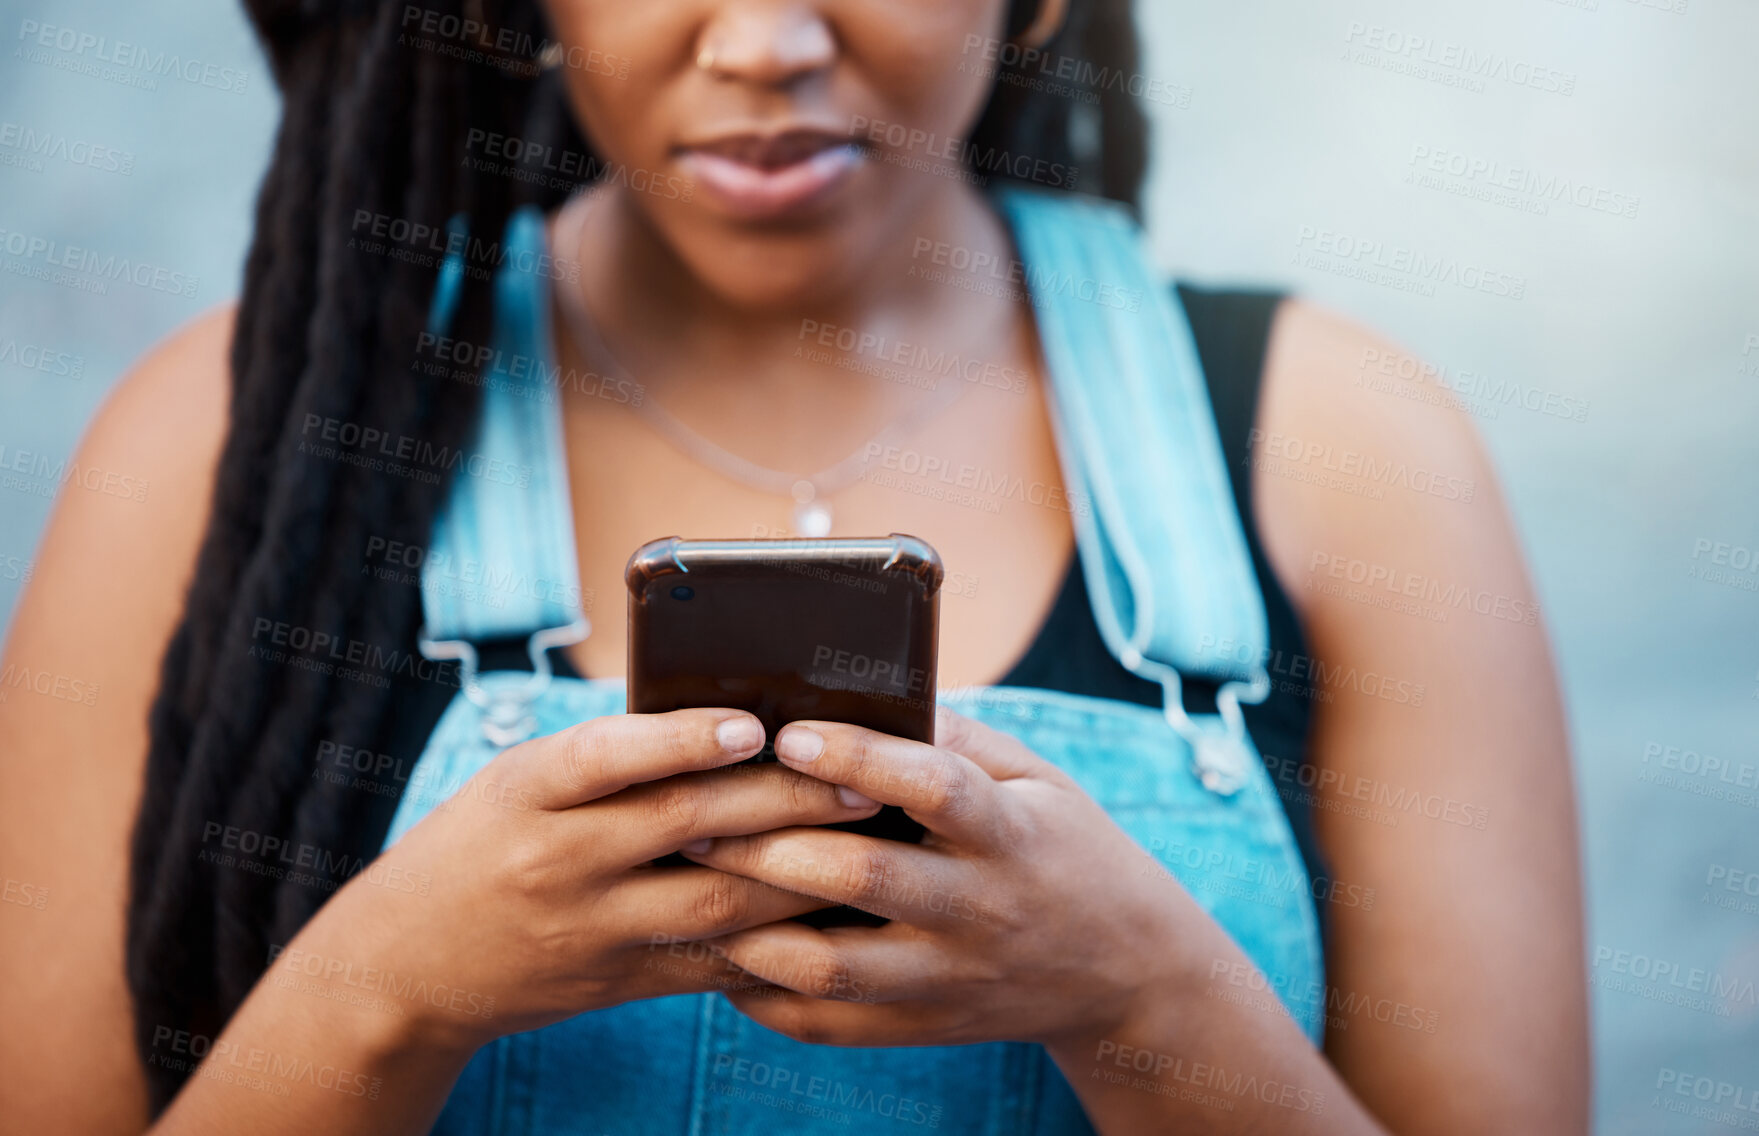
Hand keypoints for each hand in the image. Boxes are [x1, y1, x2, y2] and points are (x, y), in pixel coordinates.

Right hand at [285, 709, 882, 1054]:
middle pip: (684, 825)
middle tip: (857, 775)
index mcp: (528, 792)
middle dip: (780, 800)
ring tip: (864, 838)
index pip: (606, 756)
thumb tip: (729, 720)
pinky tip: (830, 912)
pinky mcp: (619, 982)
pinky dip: (774, 937)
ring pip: (714, 901)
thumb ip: (608, 757)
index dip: (681, 739)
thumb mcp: (518, 781)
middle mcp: (558, 860)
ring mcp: (591, 929)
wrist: (407, 963)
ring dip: (798, 870)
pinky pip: (711, 962)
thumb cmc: (482, 842)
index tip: (751, 723)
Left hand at [679, 707, 1216, 1049]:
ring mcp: (950, 978)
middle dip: (768, 845)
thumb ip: (955, 739)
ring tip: (692, 884)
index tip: (789, 733)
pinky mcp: (925, 1026)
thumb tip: (863, 695)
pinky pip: (829, 1023)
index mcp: (1009, 833)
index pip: (932, 788)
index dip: (859, 758)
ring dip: (749, 928)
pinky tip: (722, 955)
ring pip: (831, 966)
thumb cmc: (1061, 848)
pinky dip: (764, 996)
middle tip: (696, 815)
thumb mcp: (1036, 779)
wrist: (1126, 972)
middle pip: (862, 878)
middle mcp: (979, 910)